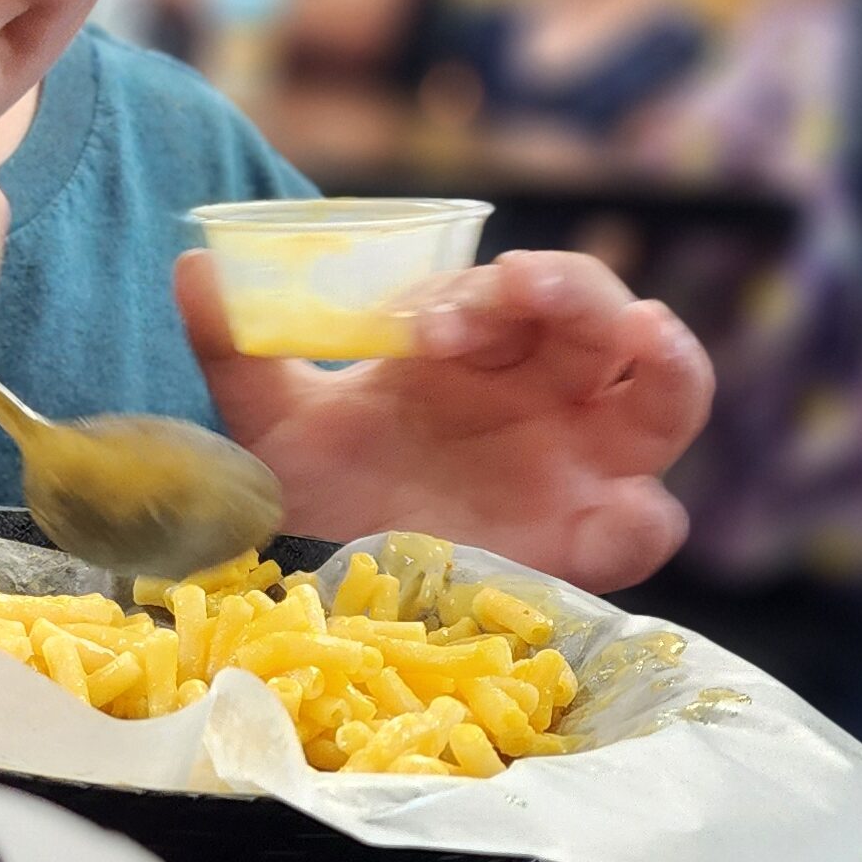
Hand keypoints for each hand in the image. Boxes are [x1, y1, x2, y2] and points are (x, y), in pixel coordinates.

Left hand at [176, 246, 712, 590]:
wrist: (327, 594)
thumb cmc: (323, 489)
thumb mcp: (271, 422)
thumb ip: (237, 348)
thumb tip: (194, 268)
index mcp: (484, 347)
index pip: (516, 289)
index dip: (481, 291)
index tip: (418, 323)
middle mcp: (545, 394)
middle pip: (604, 317)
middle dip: (572, 291)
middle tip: (516, 293)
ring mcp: (579, 464)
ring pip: (667, 396)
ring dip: (665, 360)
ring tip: (641, 336)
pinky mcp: (585, 543)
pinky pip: (648, 523)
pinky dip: (643, 515)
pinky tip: (616, 508)